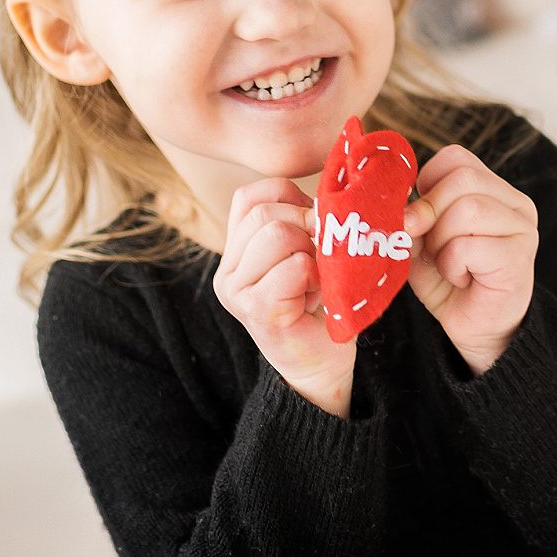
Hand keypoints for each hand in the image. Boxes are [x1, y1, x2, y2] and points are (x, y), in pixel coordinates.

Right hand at [212, 178, 354, 417]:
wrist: (321, 363)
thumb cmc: (319, 305)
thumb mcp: (307, 253)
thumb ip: (304, 222)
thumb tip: (329, 193)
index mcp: (235, 252)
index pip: (250, 196)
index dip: (290, 198)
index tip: (314, 224)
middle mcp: (227, 271)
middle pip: (264, 213)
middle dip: (305, 224)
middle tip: (324, 251)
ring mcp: (237, 292)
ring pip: (276, 234)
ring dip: (310, 251)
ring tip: (317, 277)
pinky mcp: (256, 310)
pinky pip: (292, 267)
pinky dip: (315, 274)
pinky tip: (317, 295)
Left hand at [406, 143, 538, 373]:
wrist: (475, 329)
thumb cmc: (450, 281)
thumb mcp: (421, 240)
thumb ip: (411, 216)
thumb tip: (396, 205)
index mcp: (493, 189)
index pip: (455, 158)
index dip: (427, 185)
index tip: (420, 219)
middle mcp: (515, 203)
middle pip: (462, 179)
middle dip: (431, 213)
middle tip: (429, 246)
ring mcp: (522, 228)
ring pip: (467, 210)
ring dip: (442, 242)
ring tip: (450, 265)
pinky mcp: (519, 257)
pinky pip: (468, 246)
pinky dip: (452, 265)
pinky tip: (463, 279)